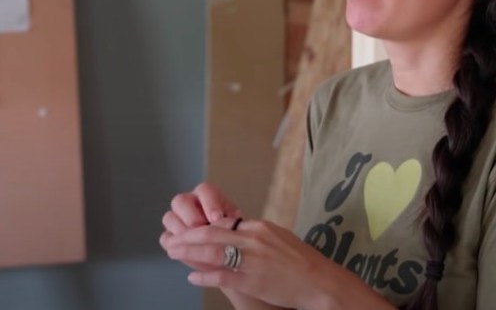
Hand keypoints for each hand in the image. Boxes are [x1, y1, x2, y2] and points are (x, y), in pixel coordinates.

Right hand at [160, 182, 240, 270]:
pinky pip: (165, 238)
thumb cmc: (232, 233)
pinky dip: (175, 246)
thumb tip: (232, 219)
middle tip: (203, 230)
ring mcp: (175, 219)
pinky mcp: (169, 237)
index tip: (217, 218)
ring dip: (183, 232)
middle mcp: (188, 203)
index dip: (210, 204)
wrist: (227, 251)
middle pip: (180, 201)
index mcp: (206, 195)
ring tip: (197, 244)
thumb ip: (231, 222)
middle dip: (192, 217)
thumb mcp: (236, 226)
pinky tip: (188, 253)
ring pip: (169, 218)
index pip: (204, 191)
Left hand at [161, 218, 333, 308]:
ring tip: (173, 252)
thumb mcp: (278, 237)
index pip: (224, 221)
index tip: (190, 229)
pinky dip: (204, 275)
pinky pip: (221, 276)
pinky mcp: (251, 281)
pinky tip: (193, 275)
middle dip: (188, 236)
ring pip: (212, 252)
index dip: (203, 225)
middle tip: (172, 238)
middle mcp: (253, 240)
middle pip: (211, 233)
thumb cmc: (300, 260)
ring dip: (188, 252)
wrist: (317, 281)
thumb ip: (255, 233)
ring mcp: (252, 260)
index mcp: (260, 227)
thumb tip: (234, 229)